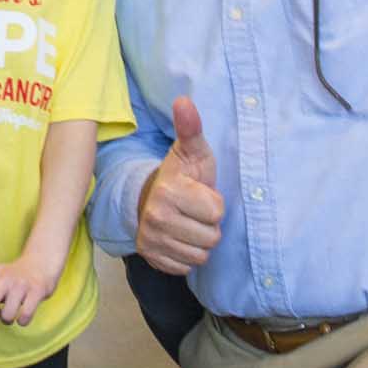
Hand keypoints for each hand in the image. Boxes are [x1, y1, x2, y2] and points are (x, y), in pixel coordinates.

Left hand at [0, 253, 64, 339]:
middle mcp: (4, 277)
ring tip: (9, 314)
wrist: (39, 265)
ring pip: (7, 316)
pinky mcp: (37, 292)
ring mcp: (21, 285)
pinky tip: (22, 317)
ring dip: (7, 320)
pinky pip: (24, 317)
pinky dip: (22, 321)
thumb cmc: (10, 280)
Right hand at [136, 95, 226, 276]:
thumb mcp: (192, 151)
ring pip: (200, 256)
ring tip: (189, 224)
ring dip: (199, 243)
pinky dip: (186, 256)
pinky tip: (180, 238)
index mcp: (168, 190)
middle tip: (195, 211)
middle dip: (209, 225)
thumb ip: (191, 128)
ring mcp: (151, 240)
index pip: (216, 211)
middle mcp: (156, 217)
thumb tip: (184, 100)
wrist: (150, 198)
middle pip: (211, 237)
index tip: (201, 194)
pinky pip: (186, 268)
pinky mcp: (151, 258)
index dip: (215, 203)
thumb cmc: (182, 175)